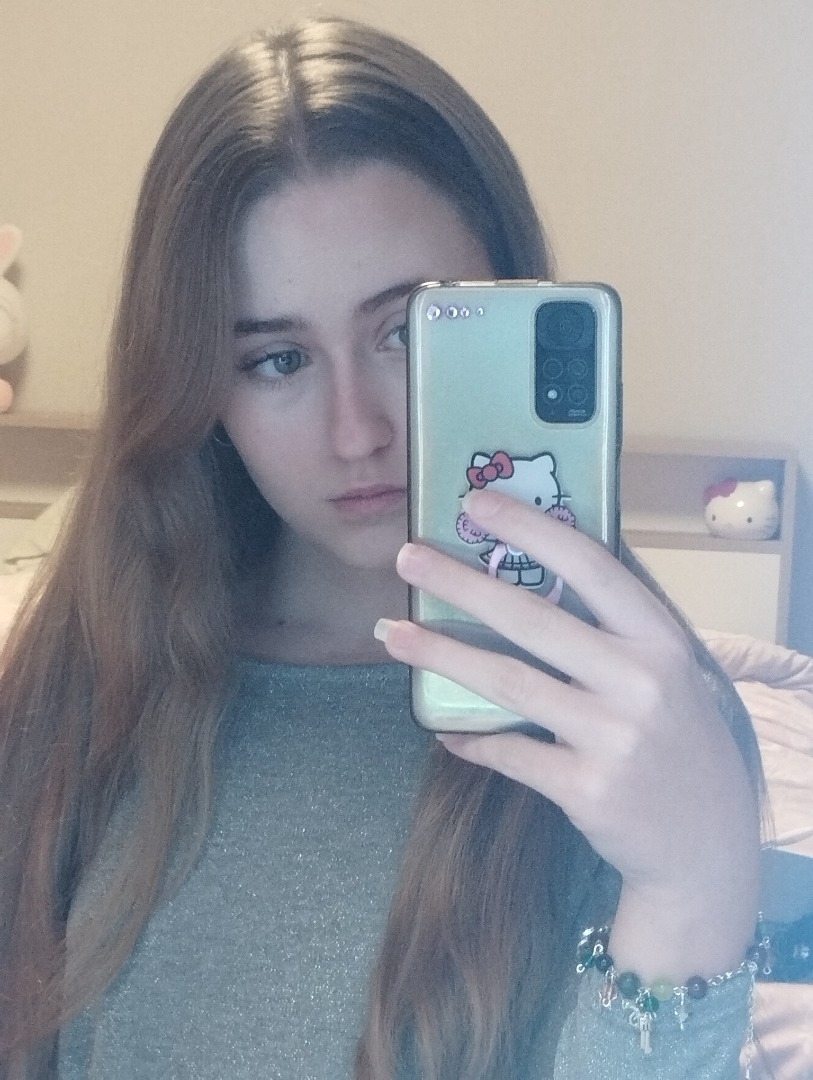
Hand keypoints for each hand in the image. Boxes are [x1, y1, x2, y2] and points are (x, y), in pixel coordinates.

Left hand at [376, 488, 759, 981]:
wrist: (704, 848)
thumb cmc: (678, 744)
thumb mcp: (671, 676)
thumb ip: (619, 632)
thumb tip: (539, 571)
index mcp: (661, 642)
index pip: (592, 567)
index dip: (532, 528)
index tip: (477, 502)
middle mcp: (640, 682)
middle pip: (533, 619)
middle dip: (461, 583)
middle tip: (407, 558)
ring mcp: (612, 737)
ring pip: (507, 682)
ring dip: (441, 654)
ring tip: (392, 632)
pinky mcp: (584, 789)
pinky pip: (508, 752)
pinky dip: (470, 738)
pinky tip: (441, 727)